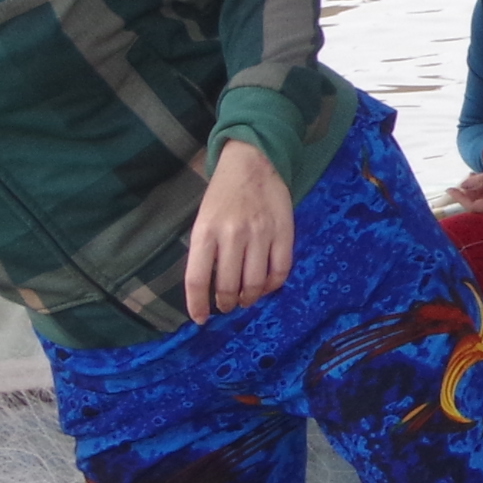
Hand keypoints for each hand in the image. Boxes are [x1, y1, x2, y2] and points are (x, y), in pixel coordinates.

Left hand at [184, 140, 293, 322]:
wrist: (253, 162)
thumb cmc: (223, 195)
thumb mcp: (203, 220)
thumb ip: (206, 252)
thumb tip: (210, 288)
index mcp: (205, 232)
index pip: (198, 279)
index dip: (198, 305)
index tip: (201, 319)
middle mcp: (232, 235)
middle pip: (228, 285)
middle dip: (227, 304)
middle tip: (227, 307)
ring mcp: (261, 234)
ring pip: (255, 282)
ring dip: (249, 298)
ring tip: (246, 299)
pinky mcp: (285, 232)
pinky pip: (281, 270)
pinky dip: (273, 285)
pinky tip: (266, 286)